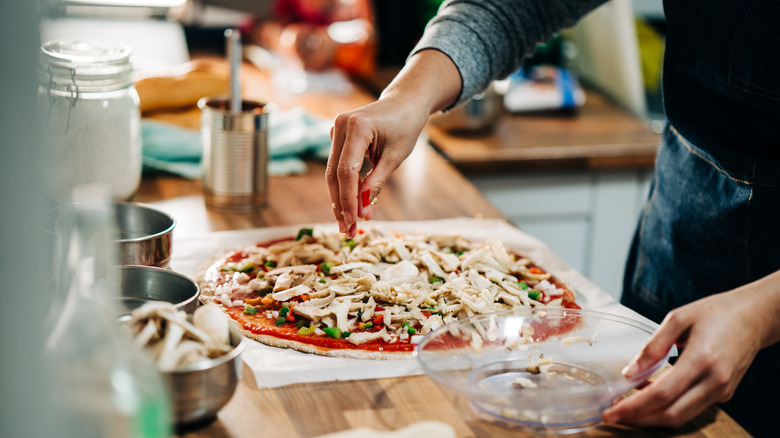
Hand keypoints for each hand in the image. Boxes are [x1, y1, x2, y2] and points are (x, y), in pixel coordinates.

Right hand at [326, 96, 427, 235]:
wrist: (404, 102)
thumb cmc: (405, 126)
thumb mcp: (395, 157)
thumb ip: (376, 182)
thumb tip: (361, 211)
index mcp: (357, 127)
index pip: (347, 171)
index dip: (348, 200)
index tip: (353, 223)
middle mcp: (340, 126)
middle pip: (334, 174)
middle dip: (341, 205)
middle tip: (348, 231)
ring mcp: (335, 130)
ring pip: (333, 173)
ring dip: (341, 199)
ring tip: (349, 225)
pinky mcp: (337, 137)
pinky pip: (337, 167)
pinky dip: (344, 187)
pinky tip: (349, 207)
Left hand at [602, 285, 774, 427]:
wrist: (754, 317)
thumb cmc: (715, 312)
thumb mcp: (678, 318)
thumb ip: (652, 346)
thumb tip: (629, 372)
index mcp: (702, 359)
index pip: (662, 393)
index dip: (634, 406)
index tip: (611, 411)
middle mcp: (715, 380)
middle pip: (671, 413)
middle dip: (638, 419)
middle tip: (612, 415)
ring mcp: (722, 390)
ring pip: (682, 416)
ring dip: (651, 417)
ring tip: (626, 408)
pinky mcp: (724, 393)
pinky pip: (691, 409)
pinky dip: (668, 408)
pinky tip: (649, 397)